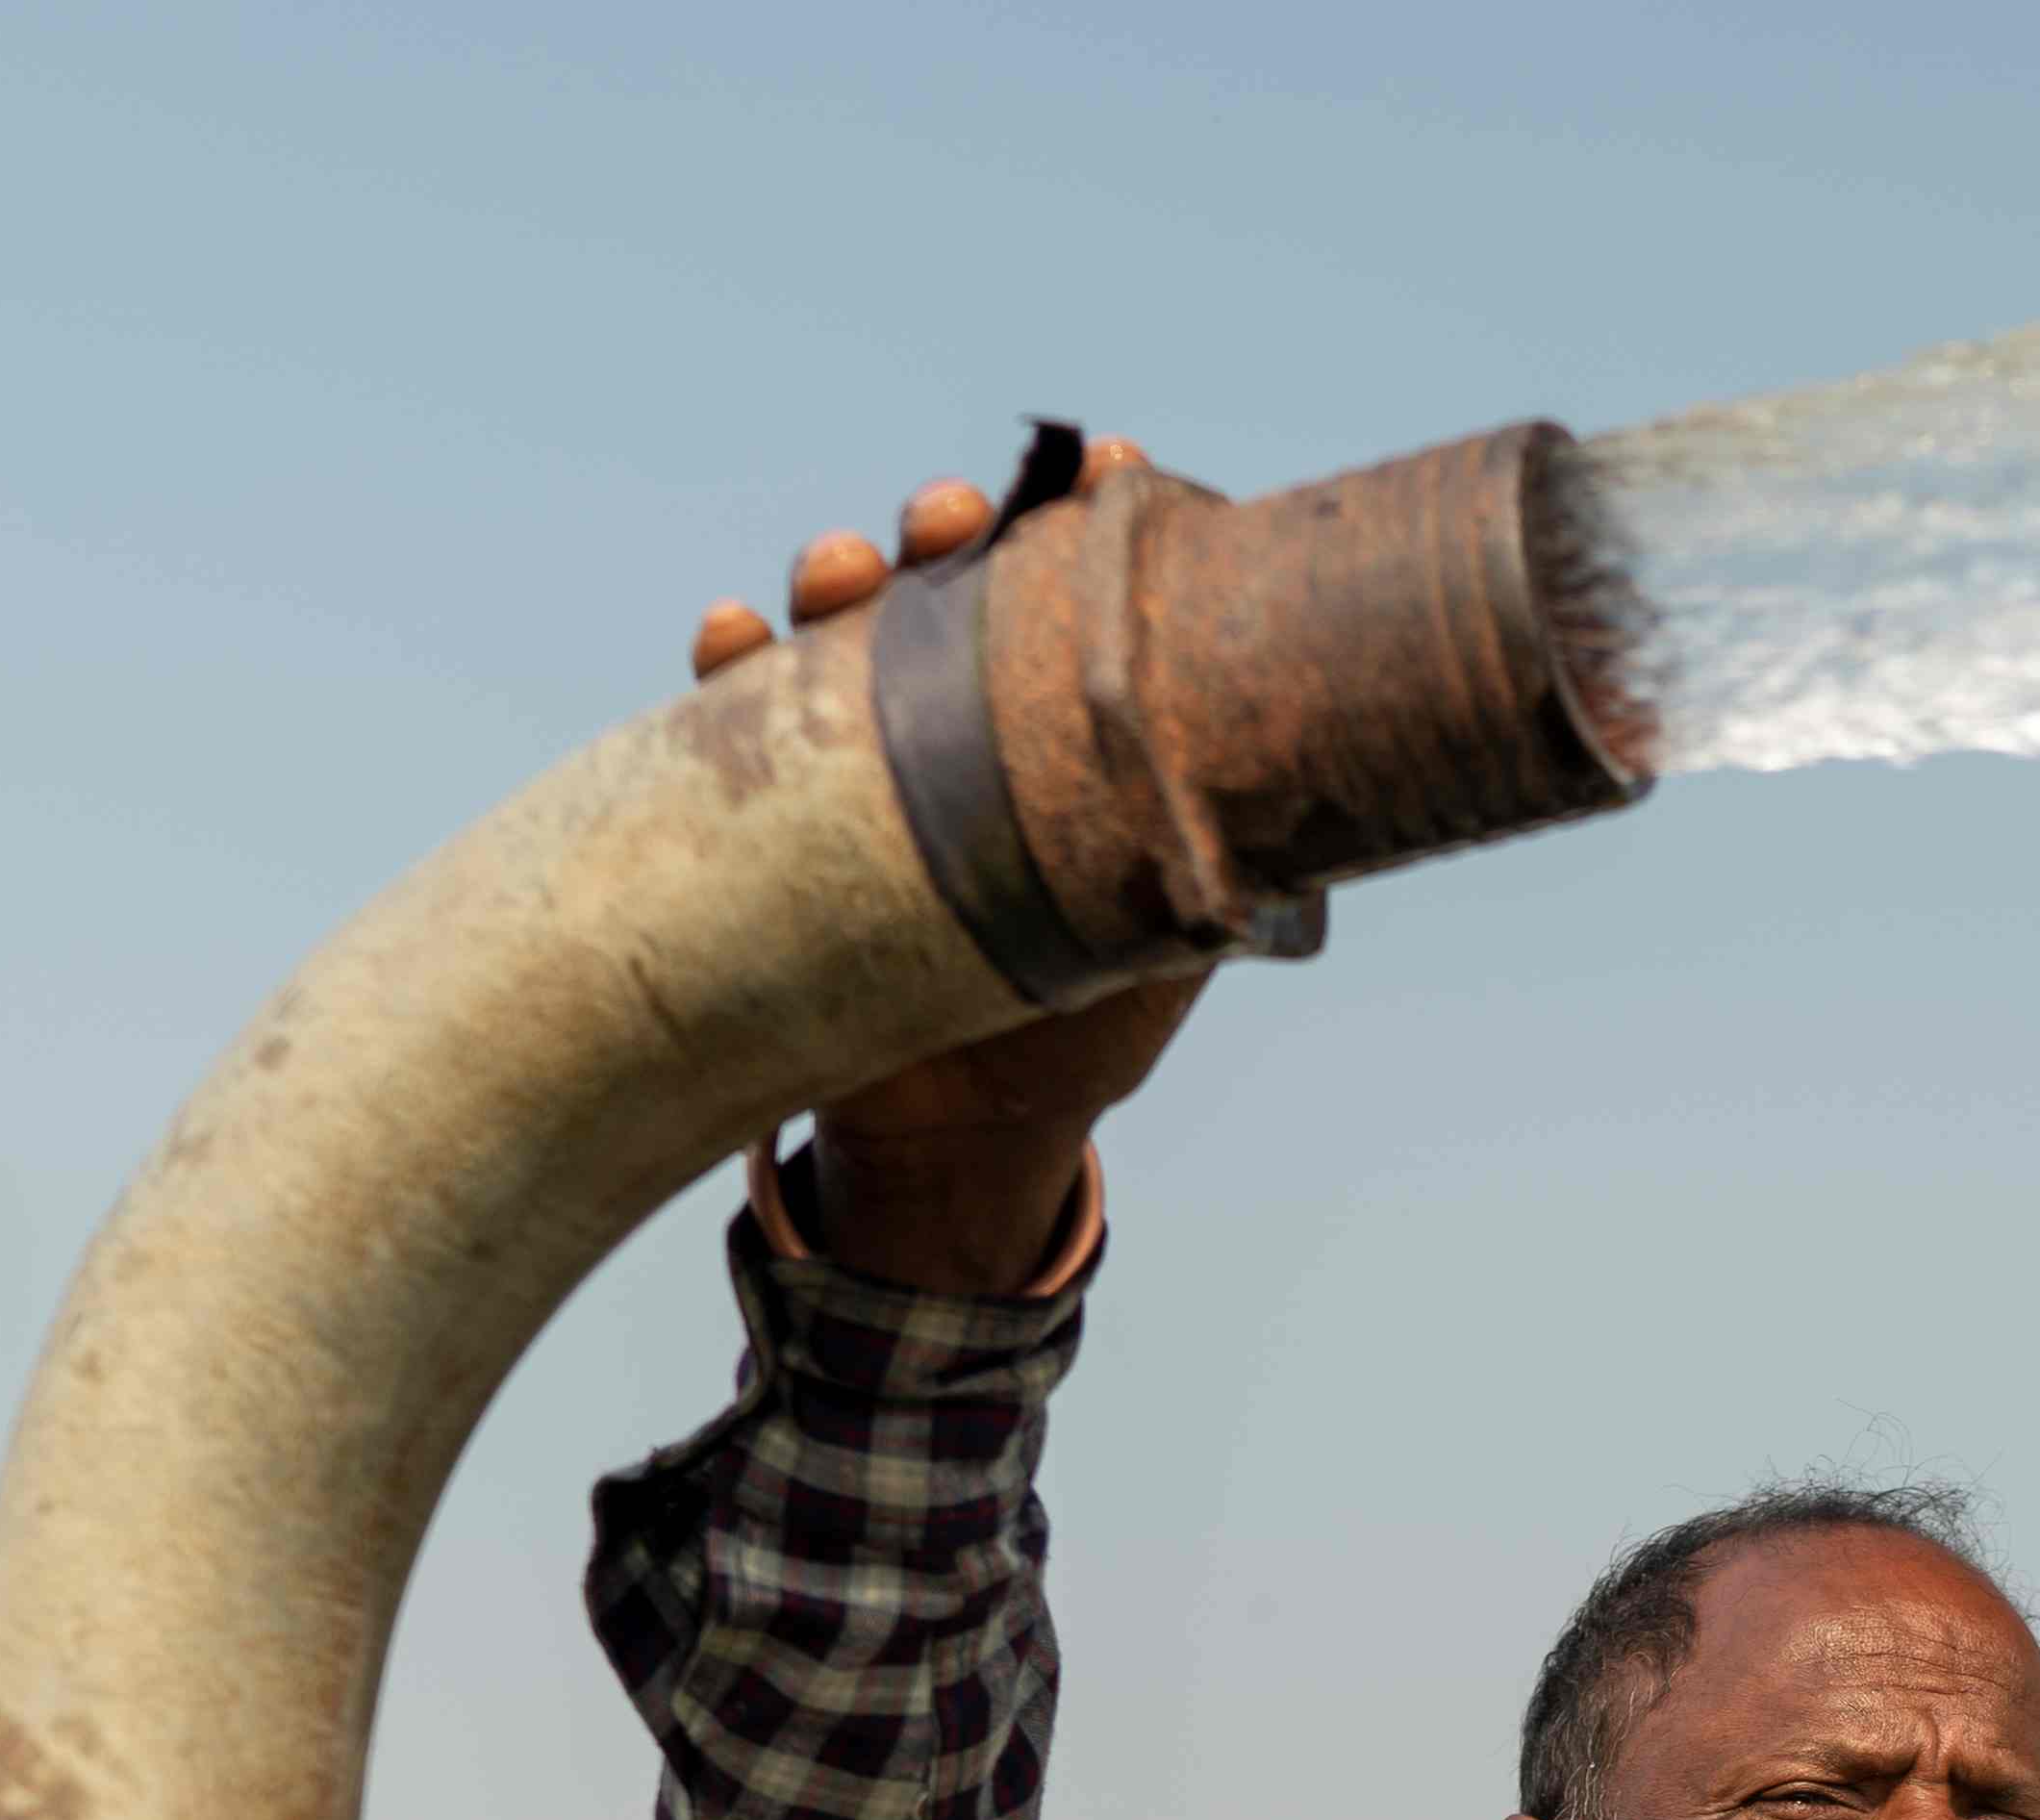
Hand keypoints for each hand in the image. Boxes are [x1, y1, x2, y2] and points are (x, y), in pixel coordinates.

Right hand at [695, 447, 1207, 1296]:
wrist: (971, 1131)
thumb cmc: (1086, 1020)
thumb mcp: (1170, 937)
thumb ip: (1214, 860)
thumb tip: (1312, 814)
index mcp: (1056, 717)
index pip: (1072, 588)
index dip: (1087, 514)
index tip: (1112, 467)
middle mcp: (958, 710)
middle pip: (946, 583)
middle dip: (948, 531)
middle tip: (955, 516)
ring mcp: (866, 753)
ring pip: (841, 631)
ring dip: (839, 581)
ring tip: (846, 570)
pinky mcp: (783, 812)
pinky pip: (738, 728)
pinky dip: (727, 672)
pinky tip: (728, 636)